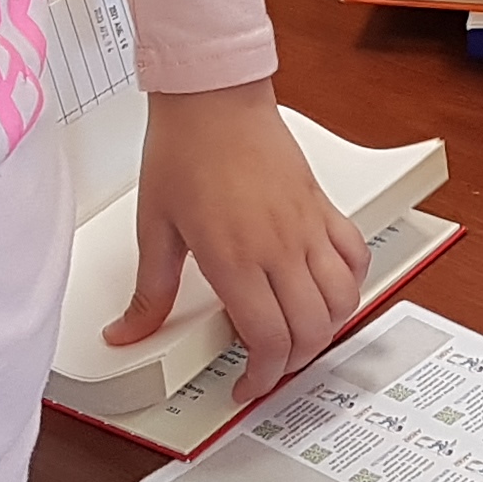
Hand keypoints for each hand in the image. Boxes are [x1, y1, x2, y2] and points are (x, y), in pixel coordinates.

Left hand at [122, 80, 367, 401]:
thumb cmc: (184, 148)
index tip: (246, 385)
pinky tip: (328, 289)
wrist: (212, 96)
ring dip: (325, 329)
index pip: (267, 339)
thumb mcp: (154, 227)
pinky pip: (354, 256)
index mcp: (234, 258)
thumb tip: (128, 331)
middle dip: (291, 363)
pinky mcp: (321, 207)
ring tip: (299, 336)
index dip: (260, 376)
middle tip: (267, 368)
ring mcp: (306, 227)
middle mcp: (278, 247)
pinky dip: (349, 283)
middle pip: (309, 330)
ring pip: (340, 300)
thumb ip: (150, 291)